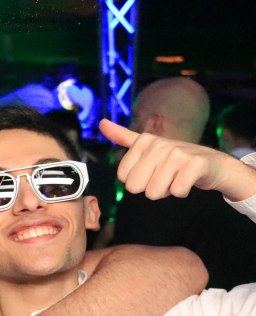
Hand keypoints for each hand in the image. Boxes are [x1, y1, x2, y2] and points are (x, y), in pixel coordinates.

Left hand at [99, 118, 234, 198]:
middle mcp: (159, 144)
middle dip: (150, 188)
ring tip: (176, 177)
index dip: (138, 180)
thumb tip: (101, 123)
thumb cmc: (176, 158)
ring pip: (154, 192)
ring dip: (166, 190)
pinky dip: (181, 192)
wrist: (213, 163)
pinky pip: (176, 191)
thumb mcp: (148, 145)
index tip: (152, 170)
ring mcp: (178, 153)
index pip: (124, 178)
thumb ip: (123, 137)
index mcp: (144, 141)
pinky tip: (188, 181)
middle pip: (136, 187)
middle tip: (165, 176)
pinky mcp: (195, 165)